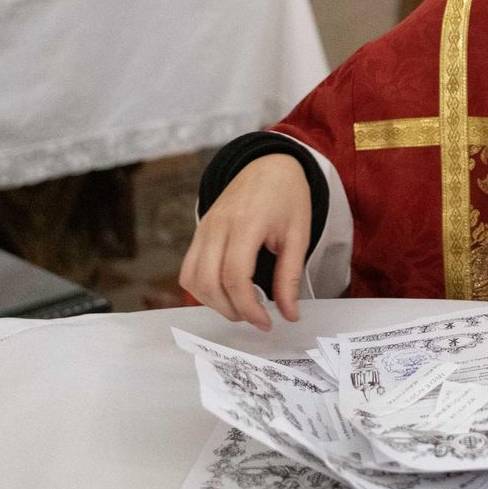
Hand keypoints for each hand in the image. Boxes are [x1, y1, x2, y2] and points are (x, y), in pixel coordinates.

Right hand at [179, 154, 310, 330]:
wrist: (269, 166)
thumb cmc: (287, 198)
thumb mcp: (299, 235)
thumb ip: (290, 276)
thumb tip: (289, 314)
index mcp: (247, 223)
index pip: (235, 276)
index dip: (248, 307)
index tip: (266, 322)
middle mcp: (218, 225)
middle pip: (209, 282)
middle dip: (232, 310)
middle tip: (256, 318)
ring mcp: (204, 228)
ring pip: (192, 279)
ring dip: (214, 302)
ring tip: (241, 307)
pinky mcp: (198, 231)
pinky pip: (188, 269)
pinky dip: (202, 288)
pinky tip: (225, 291)